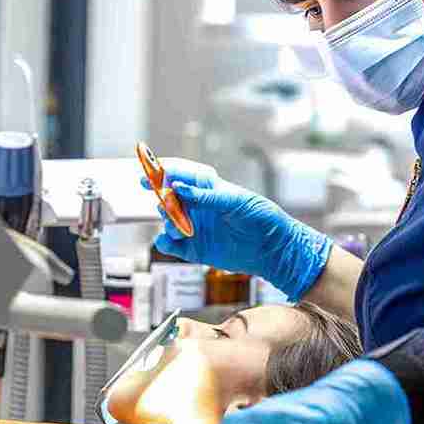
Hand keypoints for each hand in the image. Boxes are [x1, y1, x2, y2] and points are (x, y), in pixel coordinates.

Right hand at [141, 158, 332, 300]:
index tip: (149, 177)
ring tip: (178, 227)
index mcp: (209, 188)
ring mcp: (195, 227)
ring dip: (167, 222)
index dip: (162, 174)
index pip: (180, 176)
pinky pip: (170, 244)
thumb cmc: (262, 217)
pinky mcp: (194, 248)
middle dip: (163, 199)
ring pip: (168, 220)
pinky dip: (165, 242)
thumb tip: (178, 187)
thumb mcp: (236, 201)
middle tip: (166, 205)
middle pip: (169, 198)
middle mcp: (198, 206)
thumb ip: (206, 196)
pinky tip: (169, 241)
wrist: (274, 249)